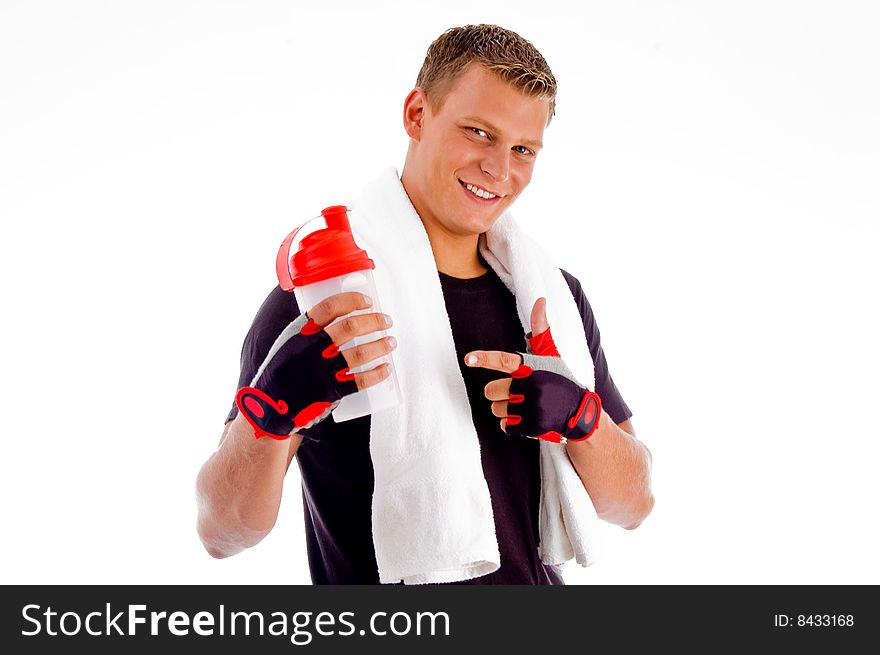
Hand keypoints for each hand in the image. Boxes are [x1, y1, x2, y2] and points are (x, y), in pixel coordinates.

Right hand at [236, 292, 395, 439]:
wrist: (270, 406)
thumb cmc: (282, 372)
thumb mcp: (288, 344)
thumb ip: (309, 332)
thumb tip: (340, 317)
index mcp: (300, 332)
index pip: (330, 306)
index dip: (352, 300)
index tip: (367, 301)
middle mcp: (312, 348)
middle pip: (351, 327)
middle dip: (374, 321)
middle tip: (387, 321)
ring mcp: (322, 370)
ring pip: (360, 353)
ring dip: (380, 346)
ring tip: (391, 342)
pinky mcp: (330, 391)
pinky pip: (360, 380)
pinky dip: (377, 374)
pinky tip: (386, 369)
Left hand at [465, 298, 600, 443]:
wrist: (579, 412)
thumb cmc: (561, 380)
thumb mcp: (552, 355)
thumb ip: (541, 329)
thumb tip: (541, 300)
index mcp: (533, 367)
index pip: (504, 360)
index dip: (485, 359)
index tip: (468, 358)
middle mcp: (532, 387)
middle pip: (492, 390)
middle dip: (498, 393)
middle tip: (515, 393)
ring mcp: (532, 407)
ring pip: (497, 409)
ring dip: (506, 409)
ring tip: (524, 406)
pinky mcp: (532, 426)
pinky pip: (506, 426)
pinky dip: (512, 424)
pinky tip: (526, 419)